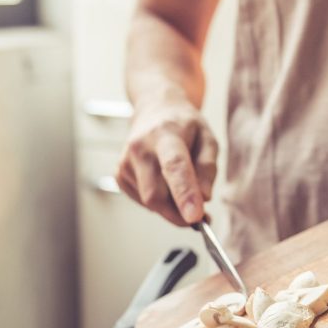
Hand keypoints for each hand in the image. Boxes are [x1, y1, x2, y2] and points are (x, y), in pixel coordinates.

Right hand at [117, 97, 217, 225]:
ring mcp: (125, 162)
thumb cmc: (183, 126)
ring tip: (181, 187)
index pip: (174, 166)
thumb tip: (204, 198)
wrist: (154, 110)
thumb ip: (207, 167)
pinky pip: (143, 202)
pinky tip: (163, 182)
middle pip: (156, 195)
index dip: (185, 193)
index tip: (195, 217)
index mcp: (165, 135)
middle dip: (179, 213)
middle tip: (200, 215)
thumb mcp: (207, 138)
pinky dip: (159, 202)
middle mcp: (140, 148)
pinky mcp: (119, 175)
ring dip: (171, 206)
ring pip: (150, 203)